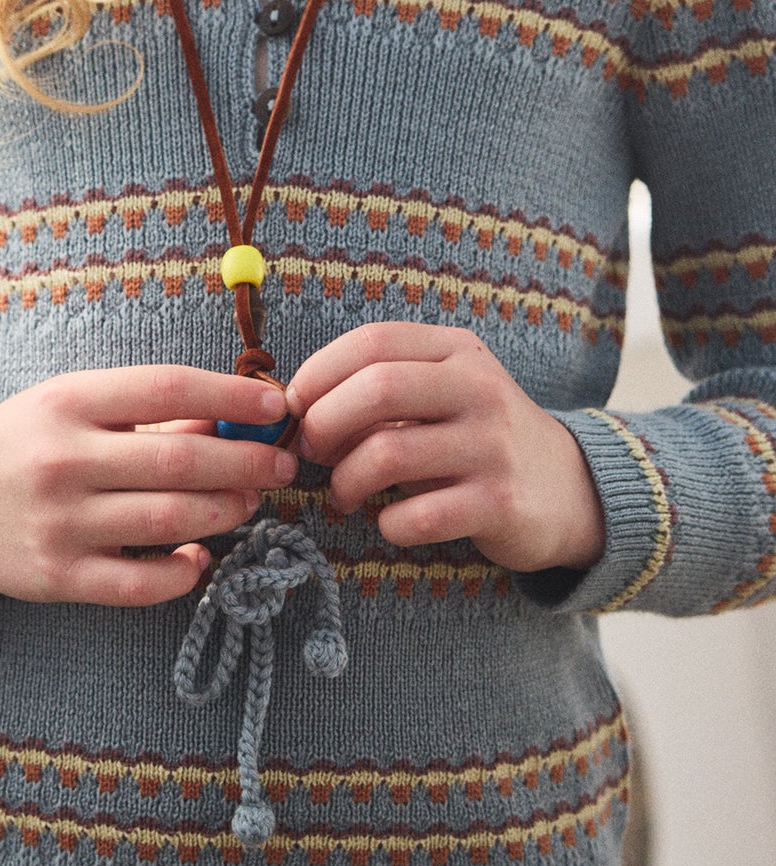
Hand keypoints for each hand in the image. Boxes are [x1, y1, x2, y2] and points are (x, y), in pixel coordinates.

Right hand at [0, 366, 296, 608]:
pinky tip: (201, 557)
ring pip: (169, 520)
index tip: (276, 404)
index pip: (167, 388)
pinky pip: (141, 583)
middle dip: (245, 464)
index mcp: (69, 402)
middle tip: (281, 465)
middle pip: (179, 460)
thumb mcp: (70, 407)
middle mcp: (63, 459)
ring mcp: (60, 522)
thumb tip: (230, 422)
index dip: (231, 397)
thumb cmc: (23, 445)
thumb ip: (143, 413)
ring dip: (225, 513)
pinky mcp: (59, 577)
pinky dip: (183, 573)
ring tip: (249, 503)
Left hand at [287, 323, 605, 573]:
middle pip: (376, 389)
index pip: (372, 342)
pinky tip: (389, 522)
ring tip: (344, 493)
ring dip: (346, 480)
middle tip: (310, 451)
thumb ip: (383, 387)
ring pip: (388, 454)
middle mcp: (478, 389)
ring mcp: (493, 446)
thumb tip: (295, 405)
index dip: (318, 372)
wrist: (571, 489)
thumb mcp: (444, 391)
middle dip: (324, 422)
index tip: (293, 405)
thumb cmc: (479, 436)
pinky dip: (387, 523)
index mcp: (456, 351)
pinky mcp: (502, 504)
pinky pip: (418, 515)